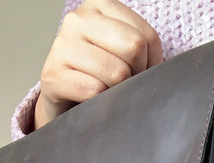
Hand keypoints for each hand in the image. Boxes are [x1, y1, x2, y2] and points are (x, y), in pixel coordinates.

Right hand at [34, 0, 163, 129]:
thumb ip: (140, 45)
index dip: (151, 63)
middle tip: (125, 84)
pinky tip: (91, 100)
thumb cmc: (97, 72)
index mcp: (100, 5)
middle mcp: (78, 19)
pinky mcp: (52, 74)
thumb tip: (161, 69)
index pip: (147, 36)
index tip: (139, 73)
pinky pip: (94, 91)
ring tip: (107, 91)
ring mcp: (62, 45)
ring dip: (118, 91)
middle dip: (136, 74)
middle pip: (134, 48)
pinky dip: (99, 102)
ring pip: (116, 72)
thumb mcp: (119, 48)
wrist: (62, 94)